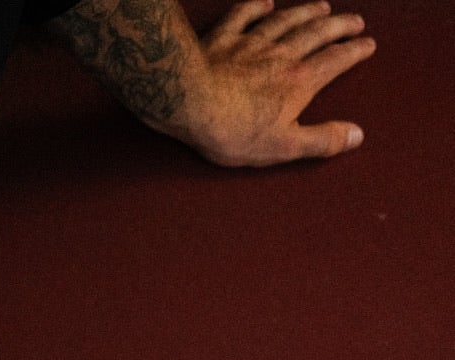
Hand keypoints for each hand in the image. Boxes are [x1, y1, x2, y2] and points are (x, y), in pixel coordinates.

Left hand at [166, 1, 375, 166]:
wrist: (191, 102)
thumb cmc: (235, 131)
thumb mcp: (284, 146)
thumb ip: (322, 140)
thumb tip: (357, 135)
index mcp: (299, 81)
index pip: (335, 61)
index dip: (354, 52)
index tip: (368, 44)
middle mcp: (281, 55)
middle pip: (317, 33)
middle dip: (339, 25)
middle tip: (355, 20)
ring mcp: (251, 43)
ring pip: (286, 20)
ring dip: (307, 11)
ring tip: (323, 5)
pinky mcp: (222, 39)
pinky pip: (243, 16)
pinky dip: (256, 7)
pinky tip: (266, 3)